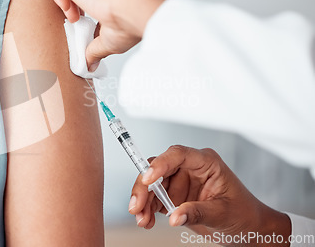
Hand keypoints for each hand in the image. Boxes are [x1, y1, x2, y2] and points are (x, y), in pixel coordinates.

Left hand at [48, 0, 168, 70]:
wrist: (134, 11)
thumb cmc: (129, 24)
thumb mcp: (108, 41)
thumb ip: (95, 51)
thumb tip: (90, 65)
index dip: (81, 5)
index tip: (84, 22)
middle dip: (71, 0)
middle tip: (77, 20)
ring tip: (73, 16)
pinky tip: (67, 10)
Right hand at [129, 145, 290, 246]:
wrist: (248, 230)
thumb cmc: (244, 214)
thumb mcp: (222, 213)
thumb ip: (197, 212)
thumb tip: (174, 216)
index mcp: (205, 162)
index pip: (178, 155)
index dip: (160, 164)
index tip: (147, 179)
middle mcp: (189, 168)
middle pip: (158, 169)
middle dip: (144, 187)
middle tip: (136, 205)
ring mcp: (180, 181)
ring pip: (152, 184)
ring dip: (143, 201)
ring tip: (141, 219)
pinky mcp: (174, 195)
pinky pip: (154, 198)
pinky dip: (147, 209)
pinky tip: (146, 220)